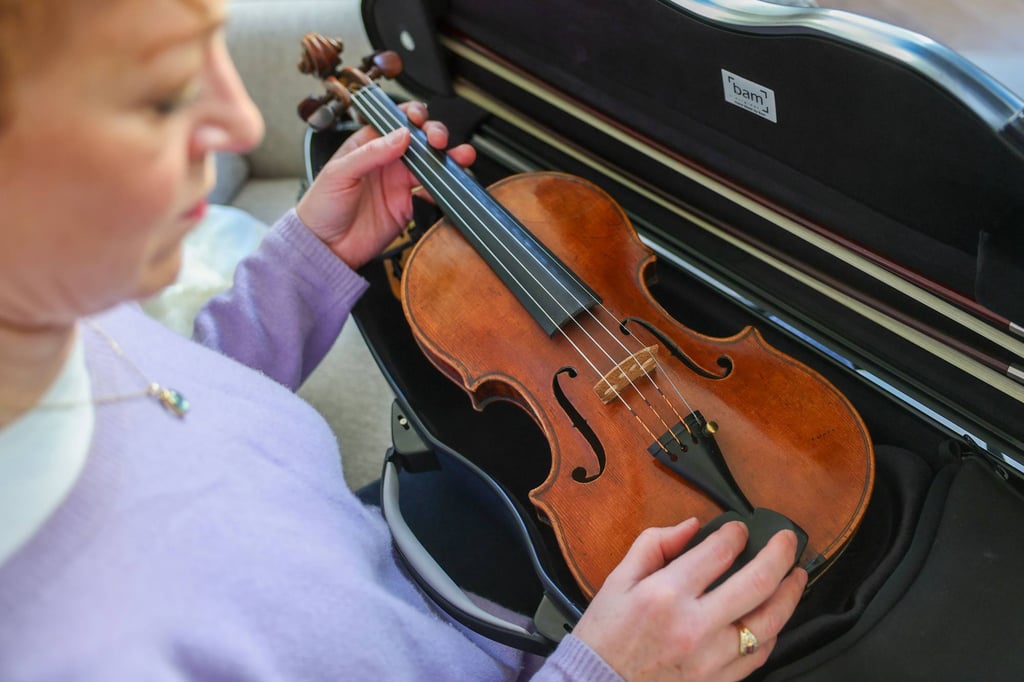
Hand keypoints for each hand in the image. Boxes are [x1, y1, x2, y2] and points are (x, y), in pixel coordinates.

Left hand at [295, 101, 475, 268]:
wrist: (326, 248)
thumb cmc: (321, 207)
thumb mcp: (339, 172)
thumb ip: (371, 152)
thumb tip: (401, 135)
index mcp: (367, 145)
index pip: (395, 122)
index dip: (412, 117)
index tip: (420, 121)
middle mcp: (386, 161)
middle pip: (419, 140)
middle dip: (435, 134)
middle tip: (439, 141)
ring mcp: (398, 183)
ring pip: (430, 164)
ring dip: (448, 158)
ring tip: (461, 157)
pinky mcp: (407, 206)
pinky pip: (432, 193)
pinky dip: (445, 188)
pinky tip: (449, 185)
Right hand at [572, 519, 807, 681]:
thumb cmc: (606, 633)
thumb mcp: (618, 579)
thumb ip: (654, 544)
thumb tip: (691, 526)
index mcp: (666, 594)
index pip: (719, 552)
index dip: (736, 533)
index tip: (739, 529)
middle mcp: (694, 625)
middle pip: (758, 583)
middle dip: (780, 554)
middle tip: (787, 540)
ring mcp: (711, 658)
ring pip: (769, 622)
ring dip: (790, 594)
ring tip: (796, 576)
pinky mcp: (718, 681)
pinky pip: (758, 654)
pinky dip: (772, 632)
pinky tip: (774, 616)